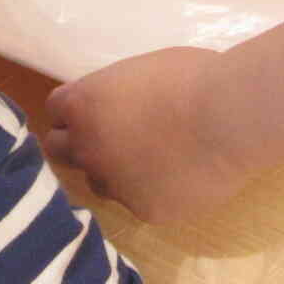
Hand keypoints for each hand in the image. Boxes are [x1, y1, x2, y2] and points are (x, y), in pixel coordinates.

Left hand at [45, 46, 258, 222]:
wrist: (228, 118)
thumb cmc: (191, 78)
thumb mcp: (139, 71)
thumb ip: (114, 94)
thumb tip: (116, 107)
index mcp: (82, 105)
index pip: (55, 110)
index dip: (75, 110)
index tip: (93, 110)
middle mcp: (87, 148)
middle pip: (60, 151)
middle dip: (79, 144)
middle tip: (110, 139)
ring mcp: (113, 185)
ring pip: (100, 182)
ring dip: (115, 172)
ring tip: (155, 158)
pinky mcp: (144, 212)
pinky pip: (140, 202)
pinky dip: (155, 191)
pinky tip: (182, 176)